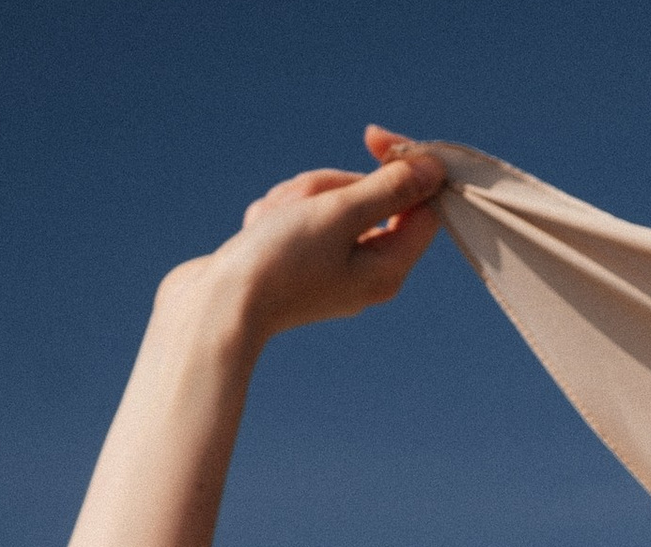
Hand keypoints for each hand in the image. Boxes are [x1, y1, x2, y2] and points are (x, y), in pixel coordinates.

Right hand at [172, 125, 449, 348]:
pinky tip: (256, 233)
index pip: (421, 206)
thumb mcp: (338, 214)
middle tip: (300, 207)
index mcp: (388, 269)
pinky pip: (296, 215)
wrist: (213, 307)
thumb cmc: (279, 262)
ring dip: (296, 197)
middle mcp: (367, 274)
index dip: (402, 166)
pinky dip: (276, 213)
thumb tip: (437, 171)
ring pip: (326, 201)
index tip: (371, 137)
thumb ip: (390, 190)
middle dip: (329, 185)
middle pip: (368, 198)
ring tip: (270, 223)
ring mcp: (331, 268)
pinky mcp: (297, 260)